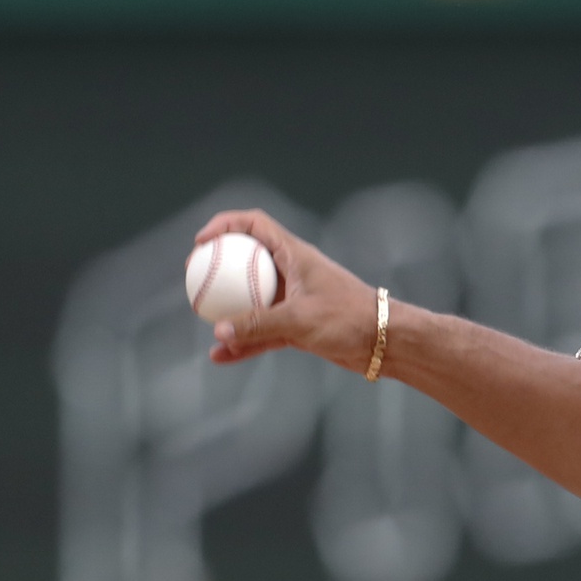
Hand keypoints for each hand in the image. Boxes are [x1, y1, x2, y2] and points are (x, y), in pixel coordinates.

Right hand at [191, 209, 378, 372]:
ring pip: (252, 299)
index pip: (255, 225)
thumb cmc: (350, 319)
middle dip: (218, 266)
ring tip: (201, 319)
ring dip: (227, 308)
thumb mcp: (301, 319)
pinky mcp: (298, 326)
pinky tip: (221, 356)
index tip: (201, 243)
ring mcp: (294, 300)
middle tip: (193, 279)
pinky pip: (262, 331)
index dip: (225, 225)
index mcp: (295, 255)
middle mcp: (292, 273)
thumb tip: (218, 332)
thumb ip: (259, 325)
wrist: (386, 342)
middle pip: (247, 260)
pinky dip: (244, 342)